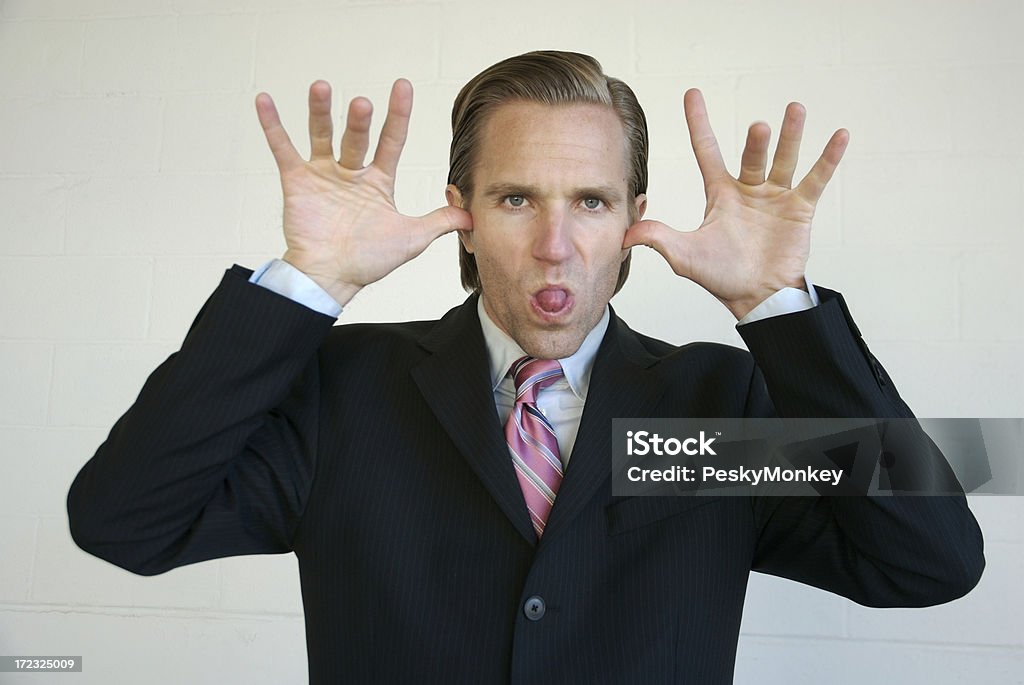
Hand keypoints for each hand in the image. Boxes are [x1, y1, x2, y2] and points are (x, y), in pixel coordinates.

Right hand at [255, 80, 471, 305]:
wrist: (331, 278)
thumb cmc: (368, 261)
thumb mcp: (412, 238)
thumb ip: (440, 222)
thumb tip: (472, 214)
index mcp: (377, 183)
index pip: (391, 140)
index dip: (398, 115)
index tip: (403, 86)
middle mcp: (350, 174)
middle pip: (357, 137)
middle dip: (360, 121)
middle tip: (363, 105)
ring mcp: (322, 176)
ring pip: (321, 135)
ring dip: (320, 111)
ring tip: (322, 87)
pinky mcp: (296, 183)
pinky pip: (282, 149)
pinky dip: (272, 125)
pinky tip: (264, 100)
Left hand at [623, 89, 848, 319]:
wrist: (756, 299)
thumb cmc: (721, 277)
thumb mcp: (684, 256)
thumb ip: (658, 238)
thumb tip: (625, 234)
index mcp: (720, 194)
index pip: (707, 150)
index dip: (698, 123)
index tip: (692, 94)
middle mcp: (749, 189)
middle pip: (752, 155)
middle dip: (756, 142)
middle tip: (758, 128)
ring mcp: (776, 197)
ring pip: (784, 159)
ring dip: (790, 136)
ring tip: (794, 110)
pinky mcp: (800, 209)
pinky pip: (815, 179)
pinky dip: (828, 158)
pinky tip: (840, 135)